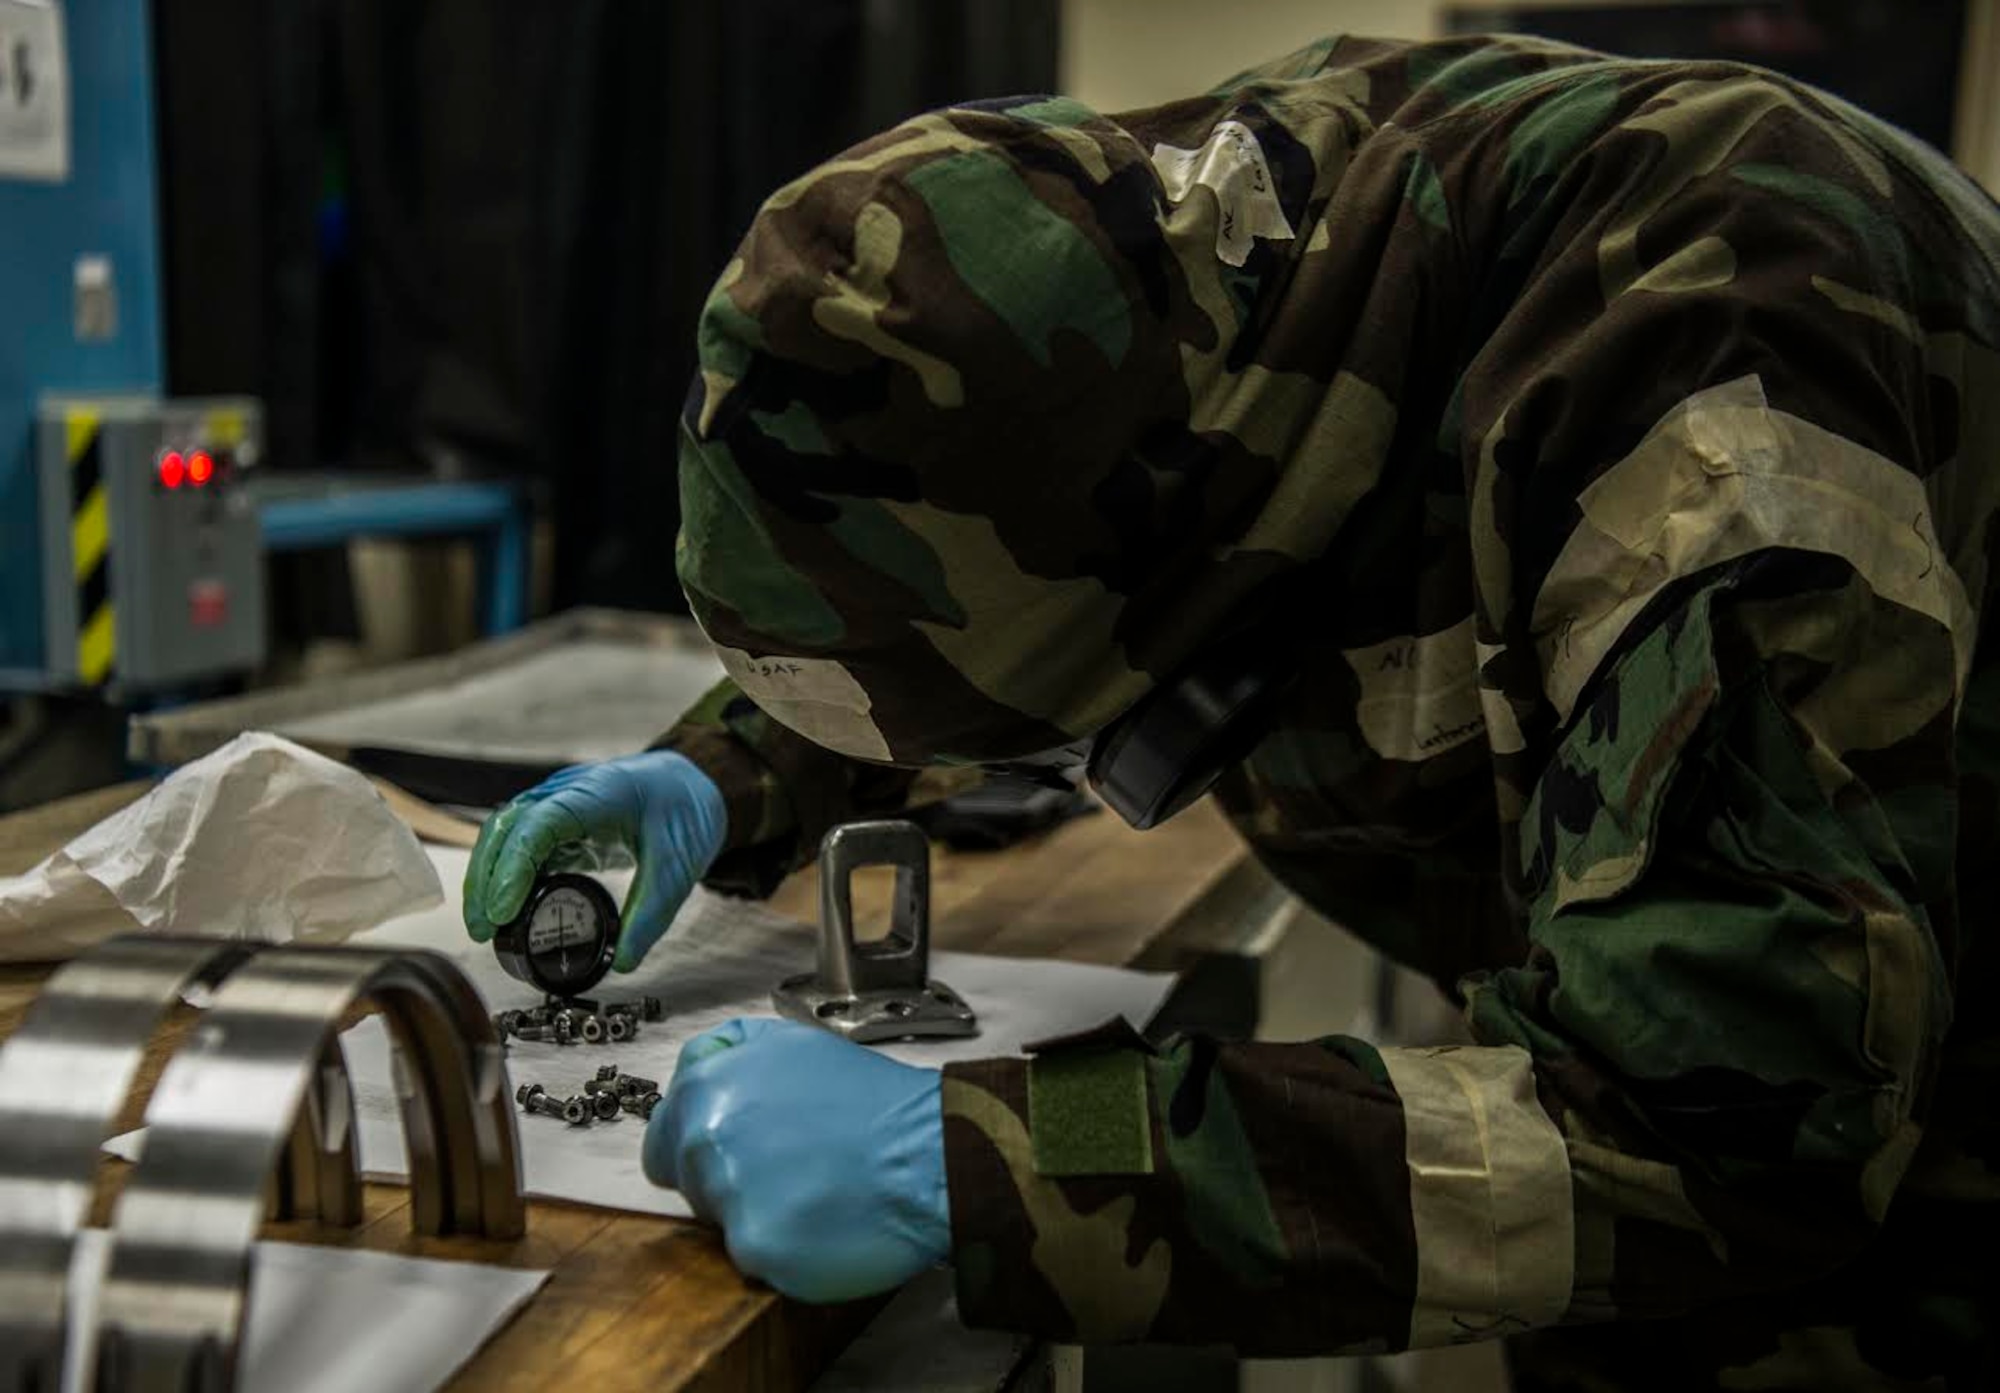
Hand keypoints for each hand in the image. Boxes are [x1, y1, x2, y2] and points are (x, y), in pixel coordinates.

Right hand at [463, 751, 726, 970]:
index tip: (501, 910)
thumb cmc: (684, 810)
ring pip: (505, 834)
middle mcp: (567, 792)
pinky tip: (502, 910)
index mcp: (598, 793)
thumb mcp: (678, 866)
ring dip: (487, 878)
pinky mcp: (556, 821)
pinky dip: (505, 875)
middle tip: (482, 931)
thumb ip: (651, 915)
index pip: (539, 825)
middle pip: (507, 827)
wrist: (690, 783)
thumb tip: (624, 962)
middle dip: (486, 879)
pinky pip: (519, 844)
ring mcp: (557, 803)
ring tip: (484, 928)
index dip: (513, 867)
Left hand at [644, 1018, 949, 1302]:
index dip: (700, 1147)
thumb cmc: (871, 1102)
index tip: (739, 1152)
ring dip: (758, 1214)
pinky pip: (756, 1259)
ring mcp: (729, 1196)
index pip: (662, 1139)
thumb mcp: (793, 1044)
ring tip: (813, 1191)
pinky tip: (823, 1222)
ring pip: (722, 1223)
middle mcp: (705, 1139)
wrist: (929, 1151)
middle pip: (690, 1182)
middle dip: (729, 1180)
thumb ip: (728, 1055)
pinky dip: (786, 1249)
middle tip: (790, 1168)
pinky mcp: (758, 1246)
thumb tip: (693, 1073)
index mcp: (708, 1089)